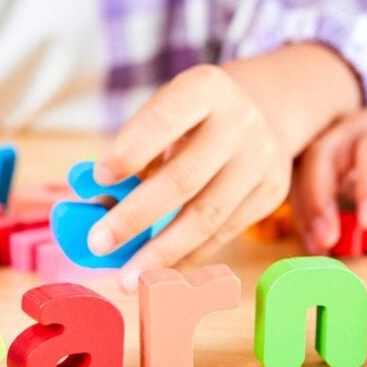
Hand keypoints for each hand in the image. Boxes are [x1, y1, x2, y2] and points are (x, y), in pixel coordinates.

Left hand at [88, 64, 292, 291]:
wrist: (262, 113)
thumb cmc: (194, 119)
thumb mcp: (165, 116)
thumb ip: (134, 155)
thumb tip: (96, 208)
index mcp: (205, 88)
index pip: (164, 119)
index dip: (131, 151)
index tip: (99, 179)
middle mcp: (240, 122)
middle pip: (184, 178)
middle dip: (137, 216)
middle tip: (99, 244)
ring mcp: (261, 159)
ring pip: (208, 215)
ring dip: (162, 253)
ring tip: (127, 278)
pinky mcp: (271, 192)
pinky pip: (224, 233)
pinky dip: (188, 257)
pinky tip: (160, 273)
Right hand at [292, 99, 366, 253]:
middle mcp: (356, 126)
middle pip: (324, 154)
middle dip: (320, 199)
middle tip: (328, 240)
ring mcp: (333, 140)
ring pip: (304, 169)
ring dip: (307, 212)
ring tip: (319, 248)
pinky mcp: (321, 159)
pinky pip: (301, 184)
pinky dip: (305, 216)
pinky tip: (316, 243)